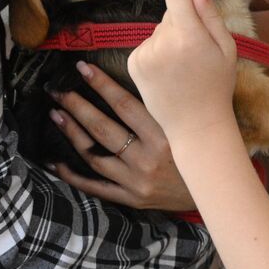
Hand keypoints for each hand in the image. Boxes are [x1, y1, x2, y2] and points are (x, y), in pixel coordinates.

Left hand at [48, 64, 194, 210]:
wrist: (214, 192)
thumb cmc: (202, 151)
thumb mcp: (189, 126)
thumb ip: (166, 106)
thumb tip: (143, 76)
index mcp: (164, 136)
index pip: (125, 105)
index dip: (102, 85)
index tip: (83, 69)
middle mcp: (148, 158)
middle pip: (103, 128)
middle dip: (77, 106)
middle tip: (58, 90)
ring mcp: (136, 181)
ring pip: (95, 154)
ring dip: (72, 133)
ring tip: (57, 114)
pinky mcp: (131, 199)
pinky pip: (96, 188)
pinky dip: (73, 176)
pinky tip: (55, 163)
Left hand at [127, 0, 238, 137]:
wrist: (195, 124)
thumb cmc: (217, 86)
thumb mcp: (226, 48)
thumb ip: (211, 15)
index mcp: (189, 36)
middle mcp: (163, 42)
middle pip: (171, 12)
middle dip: (185, 19)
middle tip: (200, 45)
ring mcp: (145, 54)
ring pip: (160, 29)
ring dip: (171, 36)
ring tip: (185, 63)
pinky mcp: (134, 63)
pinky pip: (149, 43)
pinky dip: (159, 50)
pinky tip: (170, 70)